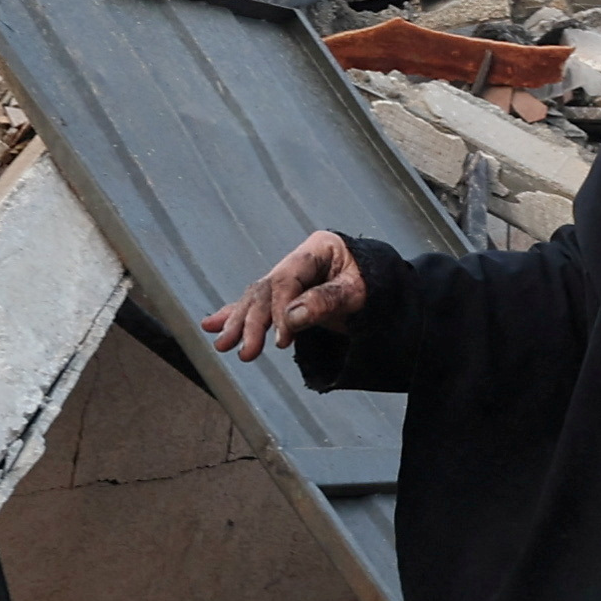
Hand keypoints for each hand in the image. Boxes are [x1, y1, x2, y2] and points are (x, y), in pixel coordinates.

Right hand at [203, 230, 364, 360]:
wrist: (387, 288)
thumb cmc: (378, 286)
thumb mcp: (359, 293)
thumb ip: (325, 302)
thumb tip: (289, 318)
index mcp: (318, 248)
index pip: (287, 278)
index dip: (279, 309)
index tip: (280, 341)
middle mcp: (298, 260)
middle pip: (267, 289)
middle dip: (253, 322)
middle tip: (246, 353)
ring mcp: (290, 276)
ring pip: (257, 298)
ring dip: (238, 322)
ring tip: (223, 344)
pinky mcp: (286, 294)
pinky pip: (258, 303)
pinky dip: (236, 315)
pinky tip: (213, 325)